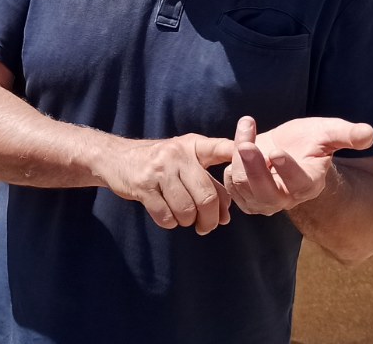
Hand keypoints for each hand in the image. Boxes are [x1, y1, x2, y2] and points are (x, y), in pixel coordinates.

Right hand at [96, 134, 236, 234]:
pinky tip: (167, 216)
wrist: (116, 158)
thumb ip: (209, 183)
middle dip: (210, 218)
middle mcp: (178, 154)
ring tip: (184, 218)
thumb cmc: (160, 164)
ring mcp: (159, 169)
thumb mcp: (185, 162)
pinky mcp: (142, 185)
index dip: (241, 154)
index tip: (256, 162)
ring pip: (187, 209)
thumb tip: (226, 217)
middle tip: (207, 227)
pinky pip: (166, 216)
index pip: (223, 148)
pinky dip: (170, 223)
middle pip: (207, 195)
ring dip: (188, 221)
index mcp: (193, 145)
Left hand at [224, 116, 372, 215]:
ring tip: (248, 128)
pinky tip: (241, 137)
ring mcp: (262, 199)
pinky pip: (229, 182)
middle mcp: (285, 197)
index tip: (278, 152)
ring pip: (243, 185)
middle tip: (248, 145)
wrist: (289, 148)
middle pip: (266, 193)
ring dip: (239, 157)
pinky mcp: (243, 194)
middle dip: (254, 169)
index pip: (299, 184)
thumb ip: (348, 135)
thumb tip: (370, 133)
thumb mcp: (330, 133)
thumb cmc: (311, 140)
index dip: (288, 171)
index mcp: (309, 184)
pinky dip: (229, 160)